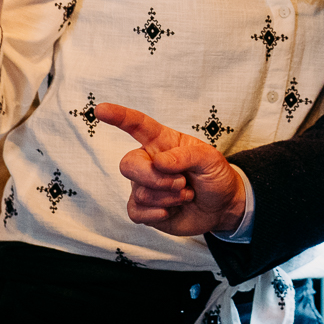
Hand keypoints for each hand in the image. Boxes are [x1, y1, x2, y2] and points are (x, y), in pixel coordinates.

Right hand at [97, 103, 247, 237]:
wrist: (223, 207)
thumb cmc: (215, 176)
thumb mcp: (211, 159)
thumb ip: (186, 156)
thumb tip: (158, 162)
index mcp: (163, 142)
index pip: (137, 125)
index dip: (119, 116)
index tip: (101, 109)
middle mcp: (149, 161)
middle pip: (128, 164)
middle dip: (153, 178)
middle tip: (181, 183)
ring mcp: (145, 185)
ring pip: (139, 192)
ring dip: (168, 197)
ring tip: (186, 195)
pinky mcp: (145, 208)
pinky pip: (135, 212)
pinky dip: (154, 213)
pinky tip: (169, 211)